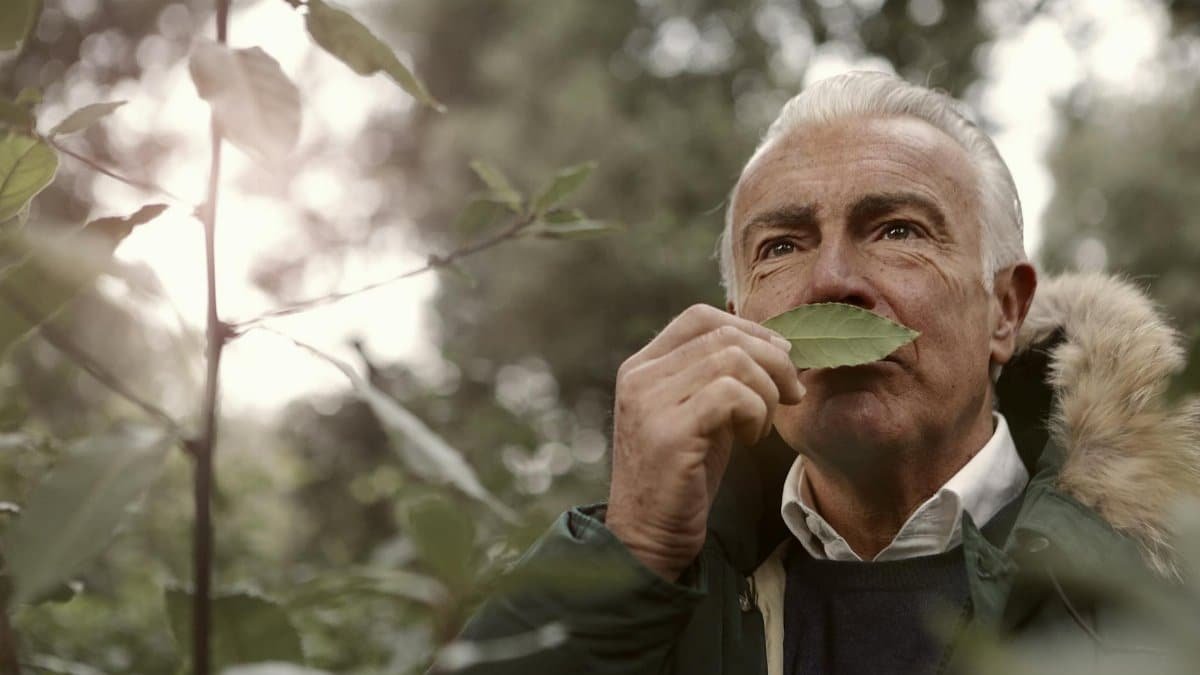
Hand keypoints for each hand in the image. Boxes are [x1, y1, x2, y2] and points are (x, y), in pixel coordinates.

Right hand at [605, 304, 804, 580]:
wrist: (648, 536)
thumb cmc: (683, 476)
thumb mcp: (698, 413)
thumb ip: (718, 376)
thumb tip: (776, 344)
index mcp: (642, 366)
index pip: (700, 317)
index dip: (750, 330)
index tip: (779, 361)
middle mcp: (640, 376)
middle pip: (724, 334)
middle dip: (773, 361)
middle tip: (790, 395)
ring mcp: (649, 402)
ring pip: (733, 360)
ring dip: (766, 392)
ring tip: (761, 425)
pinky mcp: (668, 432)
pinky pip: (731, 395)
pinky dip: (755, 413)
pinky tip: (750, 439)